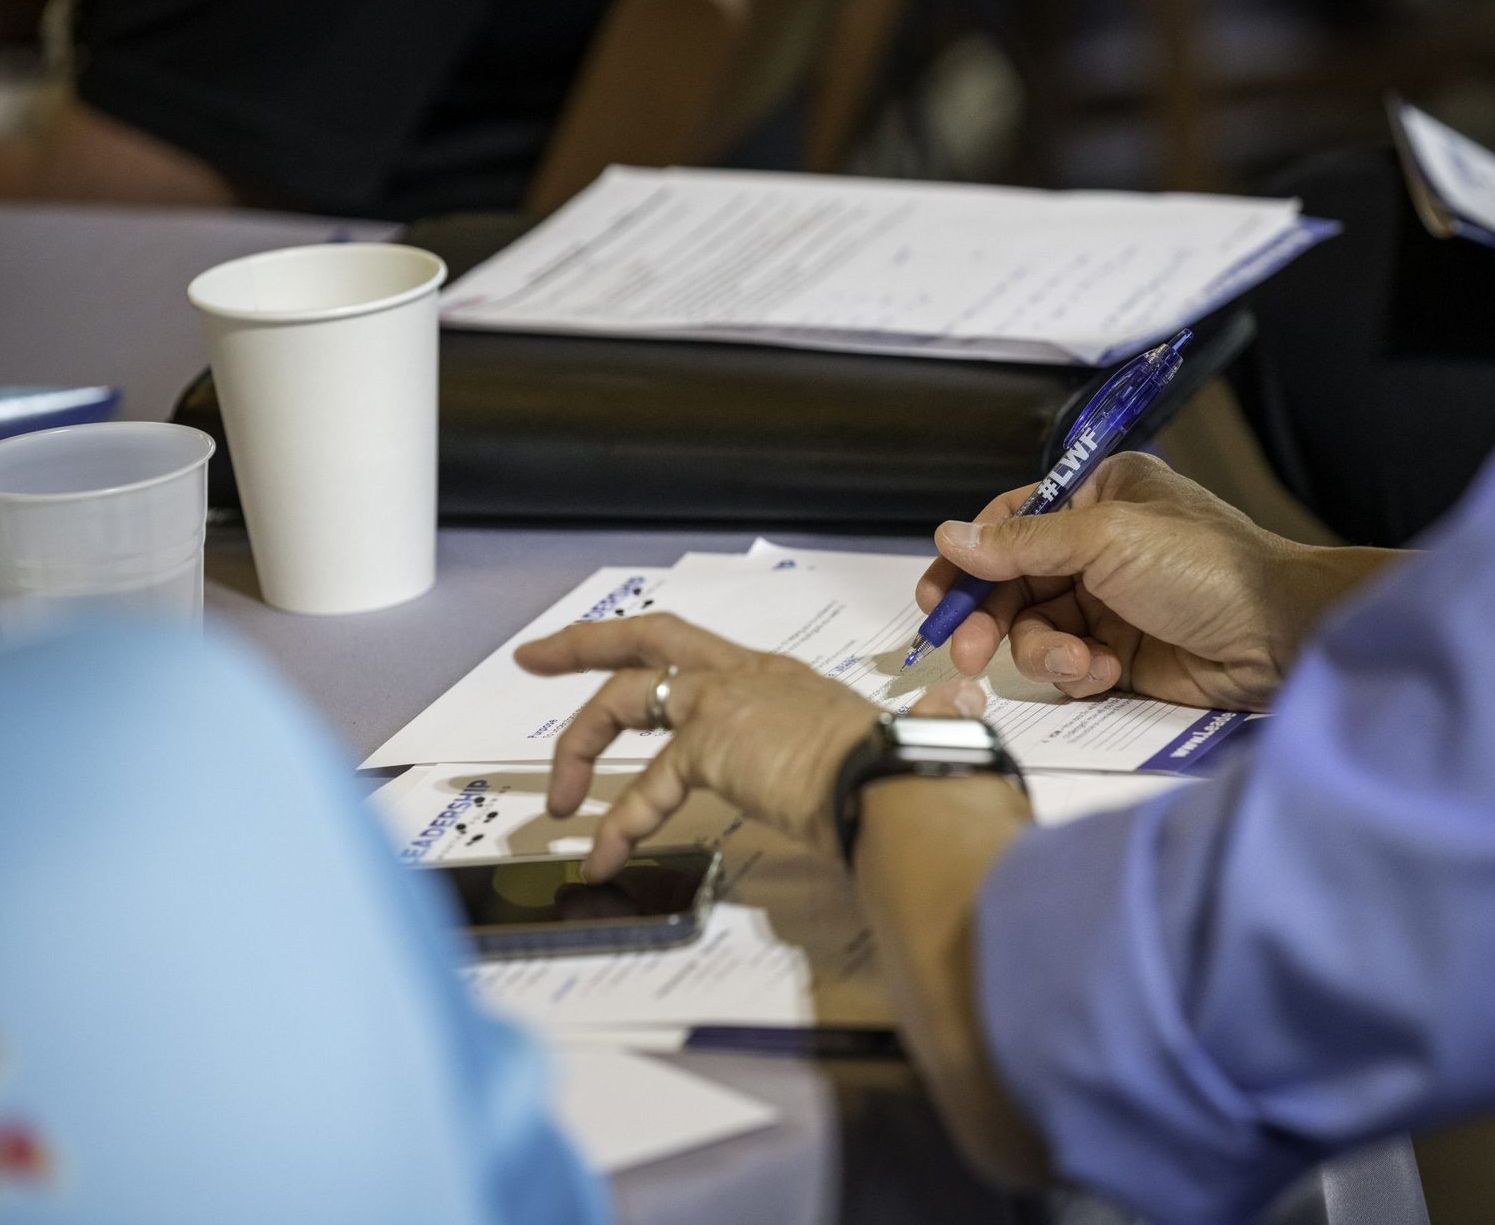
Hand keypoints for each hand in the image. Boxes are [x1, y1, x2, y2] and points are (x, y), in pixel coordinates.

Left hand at [514, 614, 986, 877]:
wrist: (900, 784)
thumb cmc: (905, 771)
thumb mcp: (894, 743)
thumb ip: (923, 721)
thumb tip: (961, 710)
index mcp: (782, 680)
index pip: (702, 656)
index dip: (654, 653)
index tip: (617, 660)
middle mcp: (750, 676)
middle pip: (648, 639)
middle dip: (583, 645)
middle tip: (534, 657)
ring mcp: (727, 701)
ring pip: (626, 698)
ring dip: (580, 747)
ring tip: (559, 803)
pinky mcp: (712, 740)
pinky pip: (645, 781)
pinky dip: (618, 822)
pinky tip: (603, 855)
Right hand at [916, 452, 1402, 708]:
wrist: (1278, 636)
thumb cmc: (1209, 568)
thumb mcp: (1106, 540)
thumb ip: (1023, 542)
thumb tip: (951, 537)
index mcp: (1099, 497)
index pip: (1012, 522)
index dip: (971, 558)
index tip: (940, 593)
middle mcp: (1099, 547)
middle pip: (1012, 583)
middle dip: (989, 618)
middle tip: (965, 650)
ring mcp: (1108, 602)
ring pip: (1035, 630)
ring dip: (1044, 651)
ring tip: (1079, 662)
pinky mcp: (1120, 653)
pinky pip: (1067, 664)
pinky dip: (1077, 671)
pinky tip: (1105, 671)